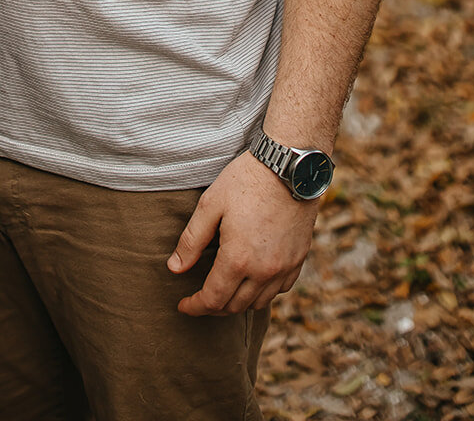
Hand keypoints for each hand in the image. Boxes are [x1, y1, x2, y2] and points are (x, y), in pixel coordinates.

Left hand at [167, 151, 317, 315]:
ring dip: (238, 302)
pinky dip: (264, 291)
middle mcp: (264, 271)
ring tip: (224, 290)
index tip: (183, 305)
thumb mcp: (210, 205)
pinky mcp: (299, 259)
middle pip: (235, 306)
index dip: (195, 306)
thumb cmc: (245, 181)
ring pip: (259, 302)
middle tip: (200, 298)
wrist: (288, 166)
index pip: (213, 299)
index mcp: (238, 259)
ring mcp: (284, 267)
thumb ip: (191, 240)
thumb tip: (174, 268)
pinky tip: (253, 279)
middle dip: (214, 307)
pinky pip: (280, 289)